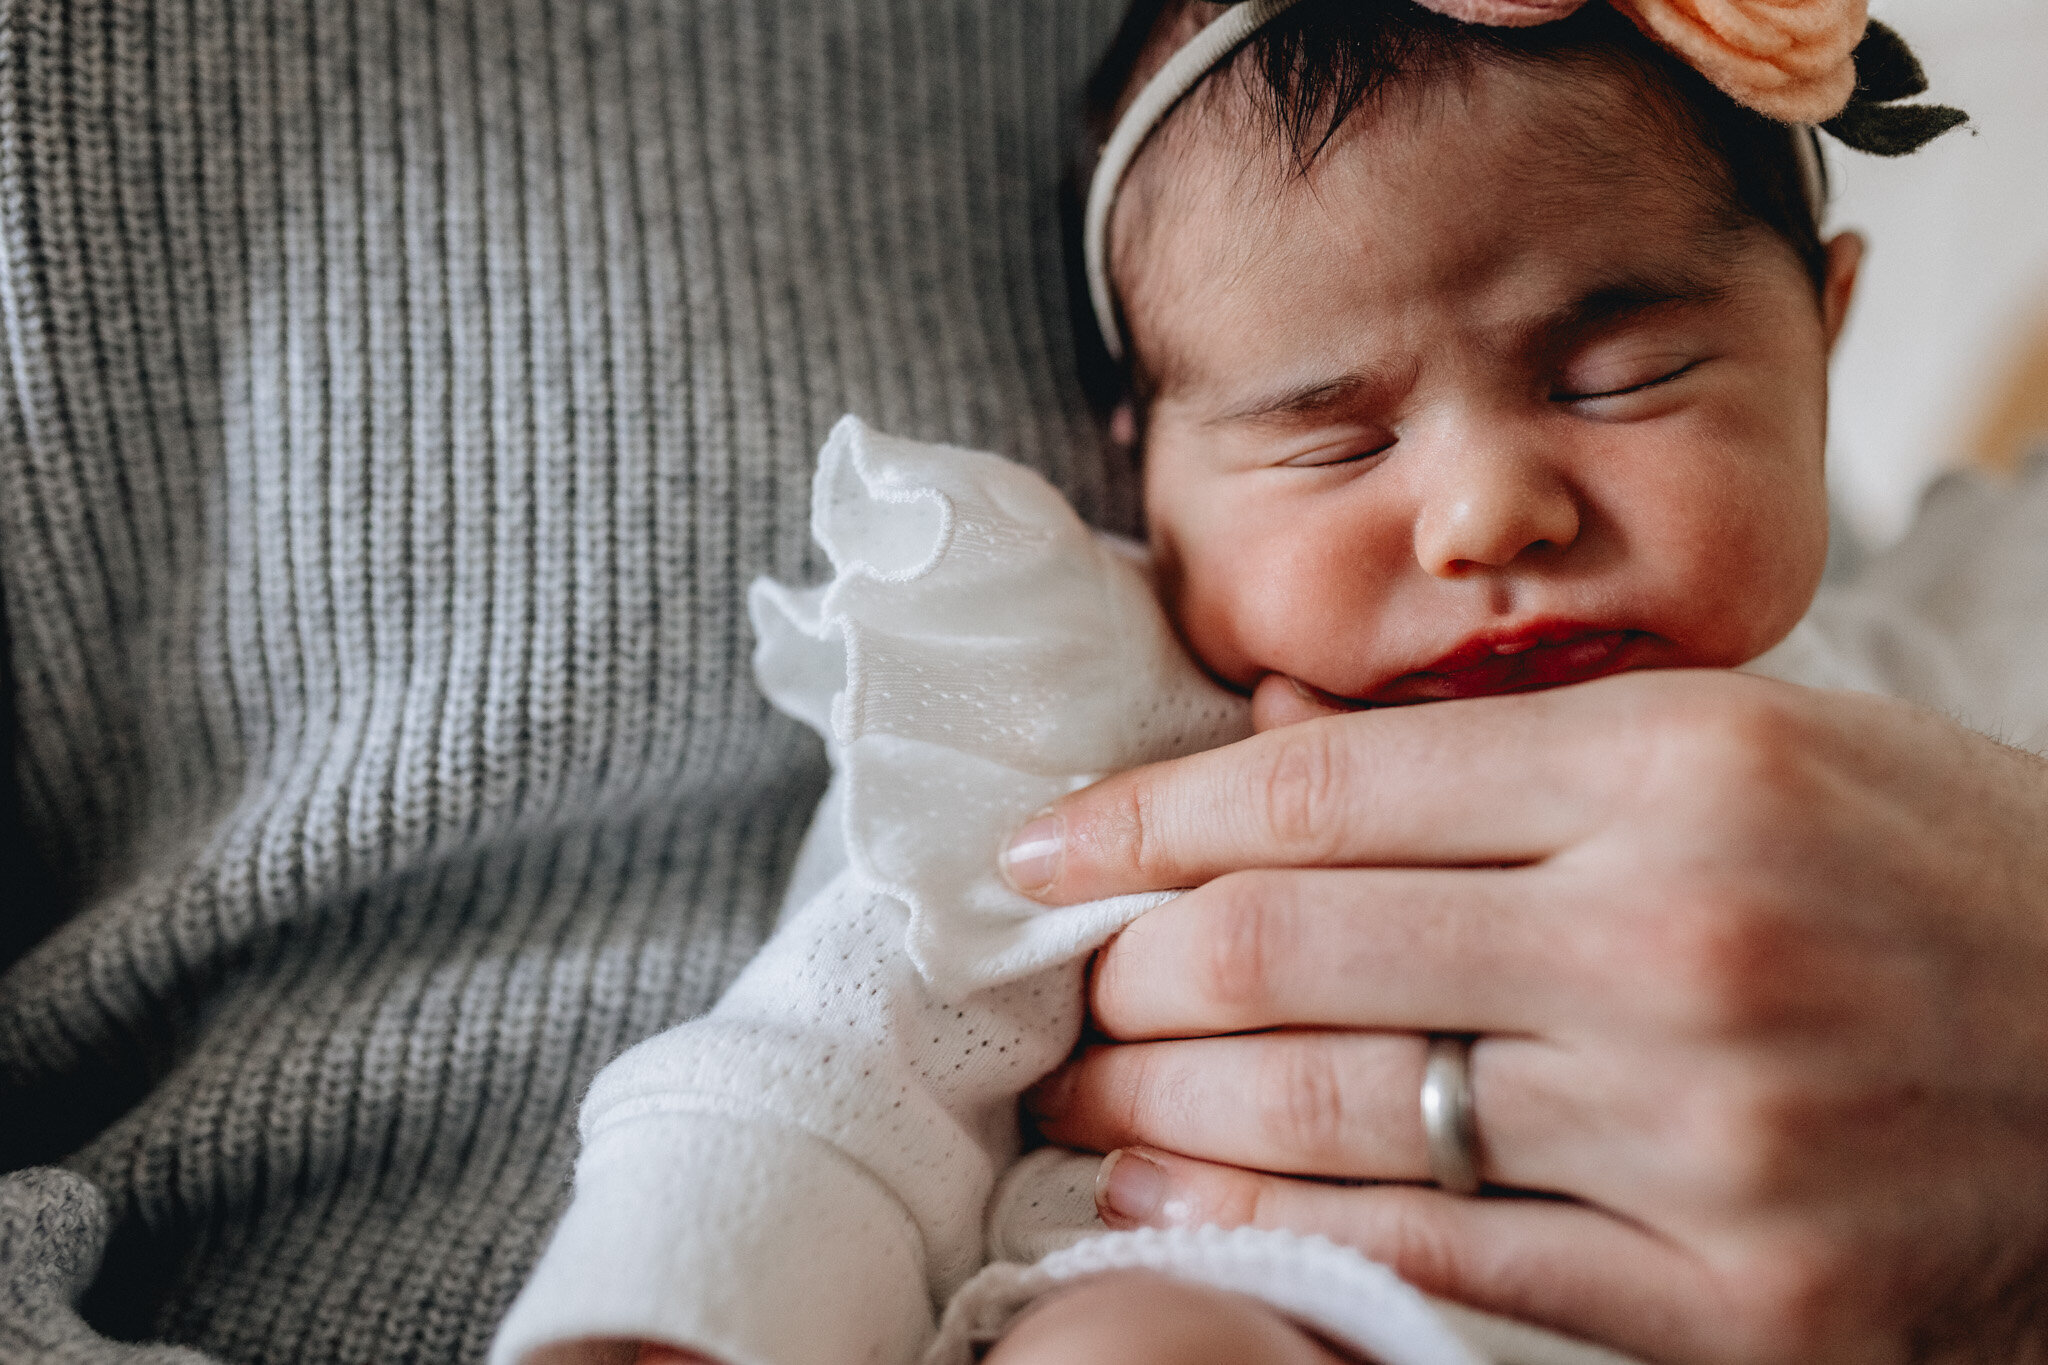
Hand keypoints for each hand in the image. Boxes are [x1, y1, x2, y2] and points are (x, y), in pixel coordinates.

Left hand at [1009, 670, 2047, 1363]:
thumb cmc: (1945, 879)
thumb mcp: (1758, 745)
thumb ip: (1516, 755)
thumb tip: (1273, 755)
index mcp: (1682, 766)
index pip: (1323, 786)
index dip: (1144, 818)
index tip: (1044, 853)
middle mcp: (1677, 940)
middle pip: (1287, 944)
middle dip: (1123, 974)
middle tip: (1059, 992)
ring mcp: (1704, 1136)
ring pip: (1328, 1108)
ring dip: (1158, 1107)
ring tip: (1080, 1102)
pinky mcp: (1738, 1304)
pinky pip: (1435, 1258)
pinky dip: (1273, 1229)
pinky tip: (1179, 1205)